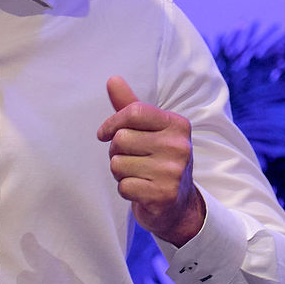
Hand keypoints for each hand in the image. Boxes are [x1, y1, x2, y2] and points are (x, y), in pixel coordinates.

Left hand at [99, 77, 204, 244]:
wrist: (178, 205)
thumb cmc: (158, 161)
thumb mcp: (148, 130)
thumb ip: (130, 106)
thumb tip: (112, 79)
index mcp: (177, 124)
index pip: (134, 111)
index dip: (112, 123)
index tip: (105, 134)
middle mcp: (179, 146)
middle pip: (121, 139)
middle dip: (117, 152)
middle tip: (132, 160)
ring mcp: (173, 171)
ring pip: (118, 164)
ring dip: (120, 173)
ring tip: (138, 175)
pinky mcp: (164, 194)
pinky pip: (124, 186)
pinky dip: (126, 190)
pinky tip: (141, 190)